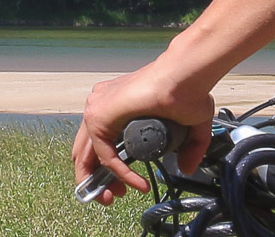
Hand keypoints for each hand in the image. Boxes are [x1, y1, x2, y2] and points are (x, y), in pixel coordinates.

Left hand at [72, 60, 214, 204]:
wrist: (185, 76)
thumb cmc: (186, 91)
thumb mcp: (189, 126)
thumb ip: (189, 148)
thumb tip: (187, 168)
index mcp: (114, 105)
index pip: (97, 143)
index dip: (106, 170)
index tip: (123, 188)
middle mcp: (100, 105)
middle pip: (85, 152)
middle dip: (96, 181)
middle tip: (113, 198)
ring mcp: (97, 108)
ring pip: (87, 157)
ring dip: (101, 183)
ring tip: (117, 197)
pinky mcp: (99, 115)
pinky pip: (105, 155)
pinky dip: (119, 173)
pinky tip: (137, 183)